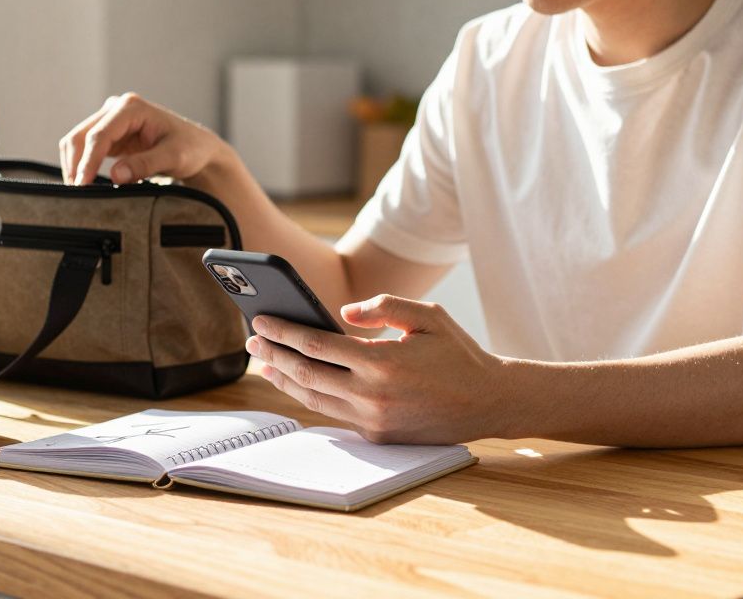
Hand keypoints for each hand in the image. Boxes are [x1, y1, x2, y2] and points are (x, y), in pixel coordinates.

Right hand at [59, 92, 227, 185]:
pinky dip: (81, 166)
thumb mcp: (173, 157)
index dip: (88, 161)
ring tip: (80, 193)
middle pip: (81, 136)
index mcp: (131, 108)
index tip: (82, 185)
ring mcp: (110, 120)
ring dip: (74, 166)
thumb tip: (116, 175)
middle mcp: (116, 109)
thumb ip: (145, 165)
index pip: (99, 135)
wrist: (197, 149)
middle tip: (77, 195)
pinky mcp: (109, 134)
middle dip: (76, 165)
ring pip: (78, 142)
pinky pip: (85, 149)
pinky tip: (86, 184)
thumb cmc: (190, 149)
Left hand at [246, 295, 514, 444]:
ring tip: (265, 363)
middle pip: (306, 374)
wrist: (490, 402)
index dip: (284, 332)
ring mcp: (373, 420)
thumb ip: (384, 306)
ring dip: (285, 380)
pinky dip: (310, 397)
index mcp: (382, 361)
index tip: (261, 320)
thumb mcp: (427, 316)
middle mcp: (372, 394)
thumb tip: (343, 314)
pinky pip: (333, 414)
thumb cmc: (459, 354)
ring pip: (314, 399)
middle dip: (274, 355)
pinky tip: (297, 383)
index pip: (316, 344)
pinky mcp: (378, 435)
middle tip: (252, 341)